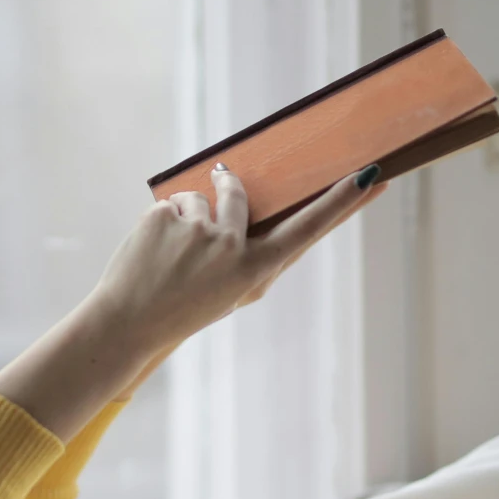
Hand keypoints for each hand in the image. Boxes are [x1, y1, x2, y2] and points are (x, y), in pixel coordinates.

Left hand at [0, 163, 383, 440]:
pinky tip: (153, 251)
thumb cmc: (186, 308)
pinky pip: (170, 202)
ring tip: (170, 255)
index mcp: (254, 270)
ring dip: (186, 215)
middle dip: (227, 186)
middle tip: (213, 191)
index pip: (307, 229)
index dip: (340, 203)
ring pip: (198, 198)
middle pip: (239, 193)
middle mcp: (230, 246)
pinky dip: (162, 221)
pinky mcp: (162, 216)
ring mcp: (195, 229)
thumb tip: (263, 204)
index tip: (369, 175)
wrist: (129, 322)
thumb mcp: (234, 290)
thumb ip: (256, 252)